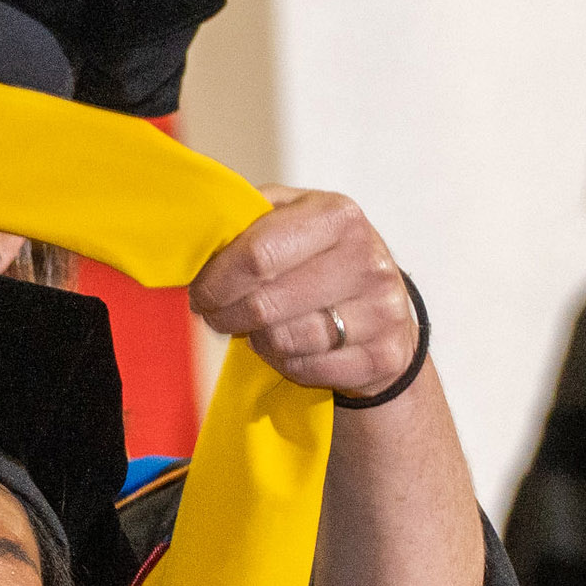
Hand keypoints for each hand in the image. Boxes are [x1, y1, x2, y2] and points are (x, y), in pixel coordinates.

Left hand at [189, 187, 417, 399]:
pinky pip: (307, 369)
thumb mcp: (294, 217)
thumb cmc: (324, 258)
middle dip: (226, 315)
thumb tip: (197, 234)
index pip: (258, 254)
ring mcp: (381, 311)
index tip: (200, 291)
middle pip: (266, 305)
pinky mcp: (384, 356)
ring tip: (254, 328)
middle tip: (215, 315)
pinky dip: (285, 363)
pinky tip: (285, 348)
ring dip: (257, 340)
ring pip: (284, 341)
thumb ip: (250, 218)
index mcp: (337, 216)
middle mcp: (366, 261)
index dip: (217, 280)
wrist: (387, 308)